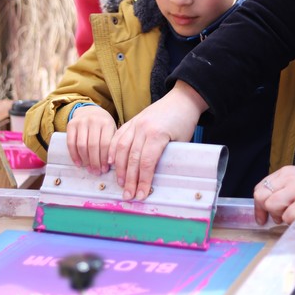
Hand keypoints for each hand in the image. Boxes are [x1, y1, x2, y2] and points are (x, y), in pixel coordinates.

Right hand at [66, 104, 116, 174]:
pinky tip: (79, 163)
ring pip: (82, 145)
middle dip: (95, 162)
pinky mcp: (71, 124)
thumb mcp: (112, 129)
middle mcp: (94, 121)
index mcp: (106, 122)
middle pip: (93, 146)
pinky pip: (71, 143)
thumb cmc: (103, 125)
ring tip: (89, 169)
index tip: (104, 169)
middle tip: (96, 172)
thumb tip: (113, 164)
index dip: (104, 159)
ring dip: (85, 160)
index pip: (105, 144)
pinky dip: (74, 155)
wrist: (90, 111)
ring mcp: (81, 122)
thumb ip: (112, 143)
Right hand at [108, 81, 206, 199]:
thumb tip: (157, 178)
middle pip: (132, 158)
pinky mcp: (132, 121)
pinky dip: (112, 150)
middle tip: (128, 195)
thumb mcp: (182, 141)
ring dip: (119, 168)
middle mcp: (143, 128)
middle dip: (129, 180)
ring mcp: (136, 123)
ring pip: (121, 148)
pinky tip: (110, 163)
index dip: (142, 180)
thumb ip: (168, 157)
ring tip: (120, 183)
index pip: (146, 162)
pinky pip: (118, 136)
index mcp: (158, 134)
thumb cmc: (184, 122)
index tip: (141, 195)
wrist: (182, 99)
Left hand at [254, 166, 294, 224]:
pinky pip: (287, 216)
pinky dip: (291, 220)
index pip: (260, 188)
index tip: (262, 217)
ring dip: (279, 215)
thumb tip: (266, 204)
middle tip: (276, 218)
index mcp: (284, 173)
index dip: (258, 205)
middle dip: (266, 211)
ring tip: (290, 214)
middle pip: (261, 197)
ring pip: (272, 206)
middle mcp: (288, 179)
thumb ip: (281, 187)